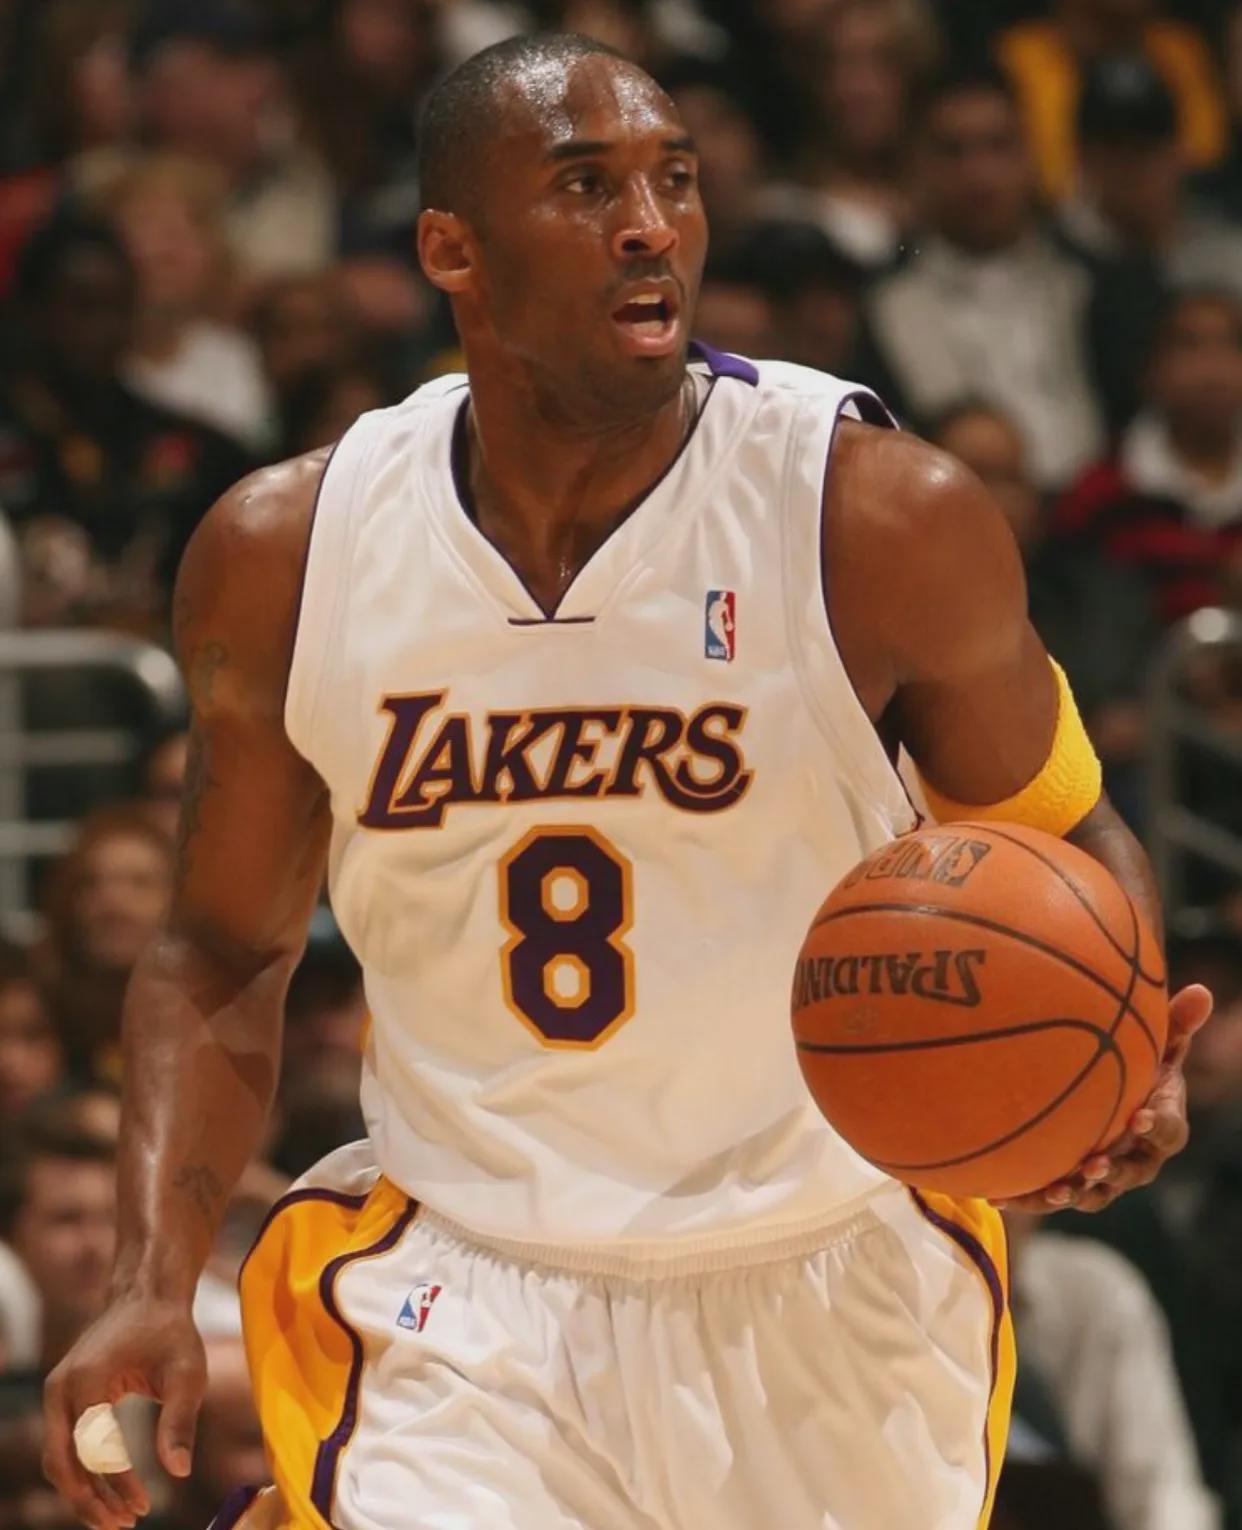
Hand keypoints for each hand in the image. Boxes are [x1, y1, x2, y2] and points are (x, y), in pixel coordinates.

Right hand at [43, 1294, 205, 1529]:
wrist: (148, 1296)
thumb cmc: (171, 1332)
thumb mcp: (187, 1373)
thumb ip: (180, 1421)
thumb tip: (179, 1472)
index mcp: (86, 1381)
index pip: (90, 1452)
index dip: (114, 1487)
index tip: (144, 1508)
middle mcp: (61, 1388)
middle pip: (62, 1463)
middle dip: (90, 1501)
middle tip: (125, 1525)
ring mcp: (57, 1392)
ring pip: (59, 1459)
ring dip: (85, 1492)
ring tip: (122, 1516)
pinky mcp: (63, 1397)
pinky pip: (66, 1445)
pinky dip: (85, 1472)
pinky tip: (114, 1490)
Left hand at [994, 984, 1212, 1214]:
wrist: (1111, 1099)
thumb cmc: (1140, 1065)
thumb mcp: (1158, 1043)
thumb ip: (1176, 1022)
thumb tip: (1202, 989)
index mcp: (1163, 1125)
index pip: (1170, 1130)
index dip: (1158, 1125)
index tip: (1140, 1117)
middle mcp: (1139, 1157)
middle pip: (1132, 1172)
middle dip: (1114, 1171)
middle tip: (1093, 1165)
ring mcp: (1108, 1175)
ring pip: (1095, 1193)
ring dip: (1075, 1193)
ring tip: (1054, 1191)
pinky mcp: (1074, 1181)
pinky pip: (1053, 1194)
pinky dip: (1029, 1198)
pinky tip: (998, 1197)